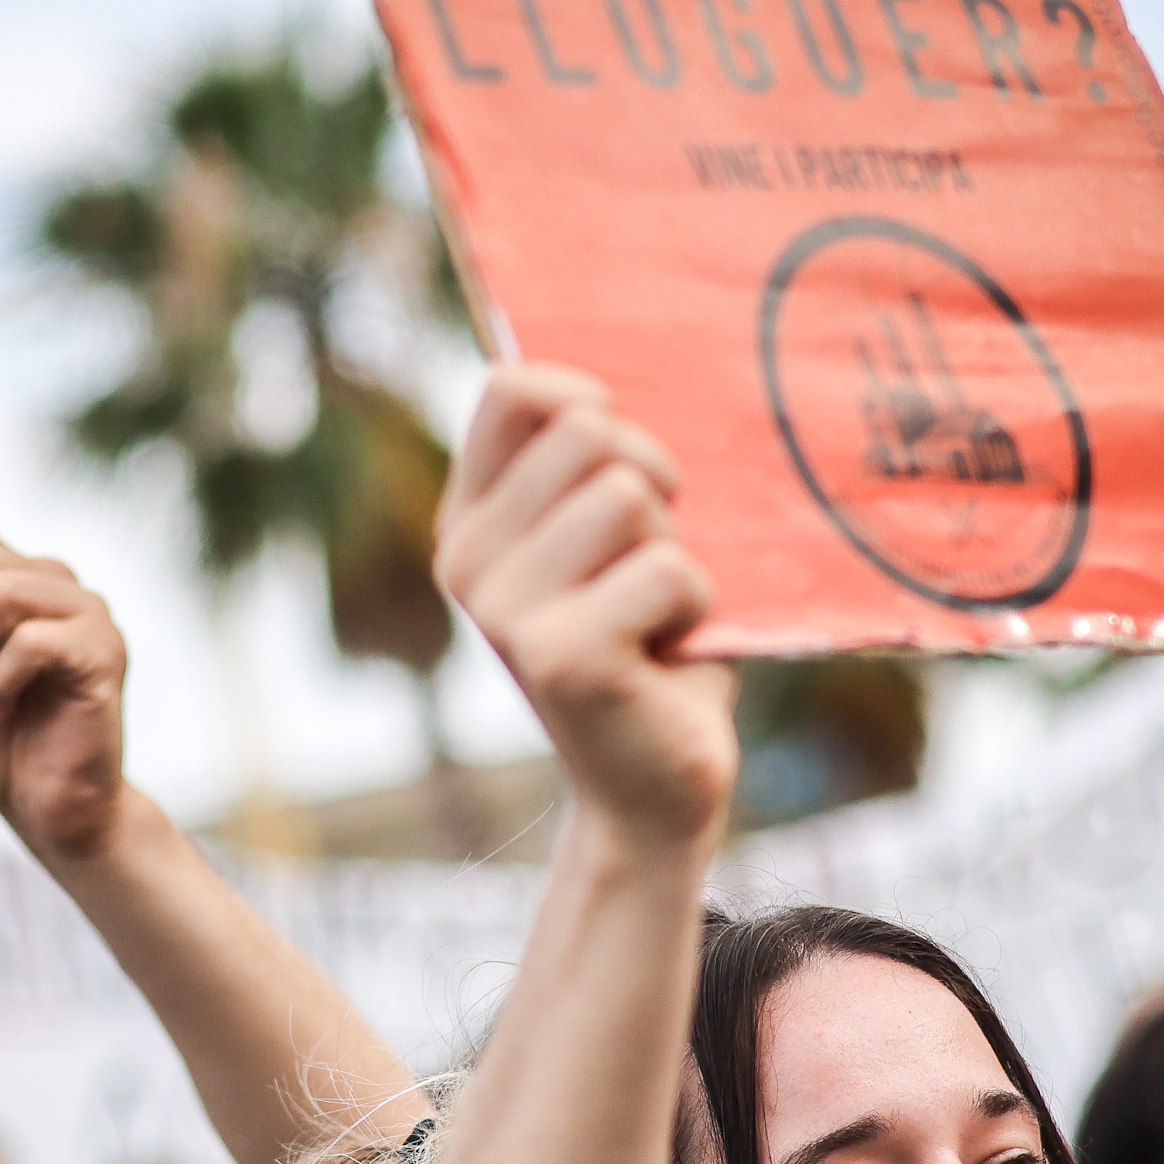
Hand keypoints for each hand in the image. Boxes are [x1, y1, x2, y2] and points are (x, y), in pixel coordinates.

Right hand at [435, 366, 733, 848]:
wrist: (654, 786)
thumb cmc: (648, 642)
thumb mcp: (606, 539)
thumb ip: (589, 464)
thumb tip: (606, 378)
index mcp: (468, 522)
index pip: (513, 389)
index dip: (589, 401)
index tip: (623, 465)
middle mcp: (466, 562)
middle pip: (590, 433)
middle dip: (653, 485)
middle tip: (649, 562)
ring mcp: (506, 612)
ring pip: (631, 496)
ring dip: (675, 552)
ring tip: (654, 613)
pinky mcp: (564, 658)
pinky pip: (669, 569)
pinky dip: (697, 606)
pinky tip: (668, 654)